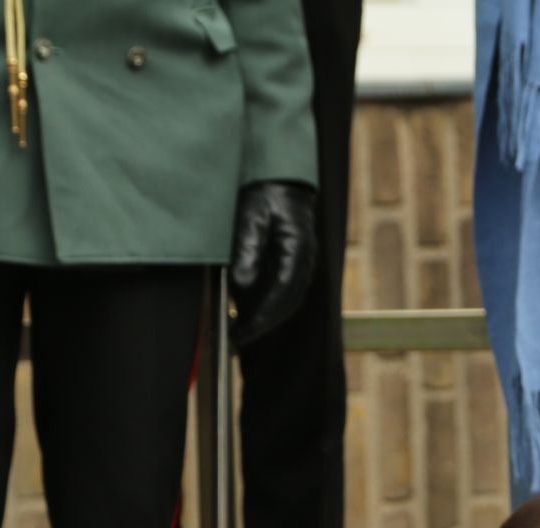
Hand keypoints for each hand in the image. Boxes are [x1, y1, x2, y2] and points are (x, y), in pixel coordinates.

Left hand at [229, 181, 318, 347]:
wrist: (277, 175)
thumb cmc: (264, 191)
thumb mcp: (249, 215)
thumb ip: (247, 248)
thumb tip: (241, 284)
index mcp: (298, 249)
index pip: (283, 293)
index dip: (262, 317)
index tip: (242, 334)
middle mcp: (304, 260)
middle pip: (286, 303)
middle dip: (261, 325)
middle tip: (235, 341)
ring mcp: (300, 262)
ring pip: (284, 300)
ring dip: (262, 317)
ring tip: (236, 331)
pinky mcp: (290, 262)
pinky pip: (280, 290)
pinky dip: (262, 303)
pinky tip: (242, 309)